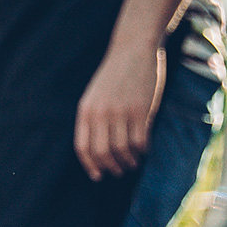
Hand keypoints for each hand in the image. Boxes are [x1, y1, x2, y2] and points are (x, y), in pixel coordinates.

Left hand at [74, 42, 163, 179]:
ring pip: (122, 149)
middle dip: (110, 167)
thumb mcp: (95, 96)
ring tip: (132, 163)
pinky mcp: (139, 110)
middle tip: (118, 171)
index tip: (97, 176)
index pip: (82, 147)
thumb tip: (97, 148)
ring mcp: (120, 112)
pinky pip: (140, 140)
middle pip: (102, 152)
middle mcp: (100, 114)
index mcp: (85, 111)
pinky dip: (142, 150)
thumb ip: (94, 118)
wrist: (132, 51)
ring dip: (128, 161)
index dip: (90, 165)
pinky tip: (144, 150)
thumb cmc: (114, 76)